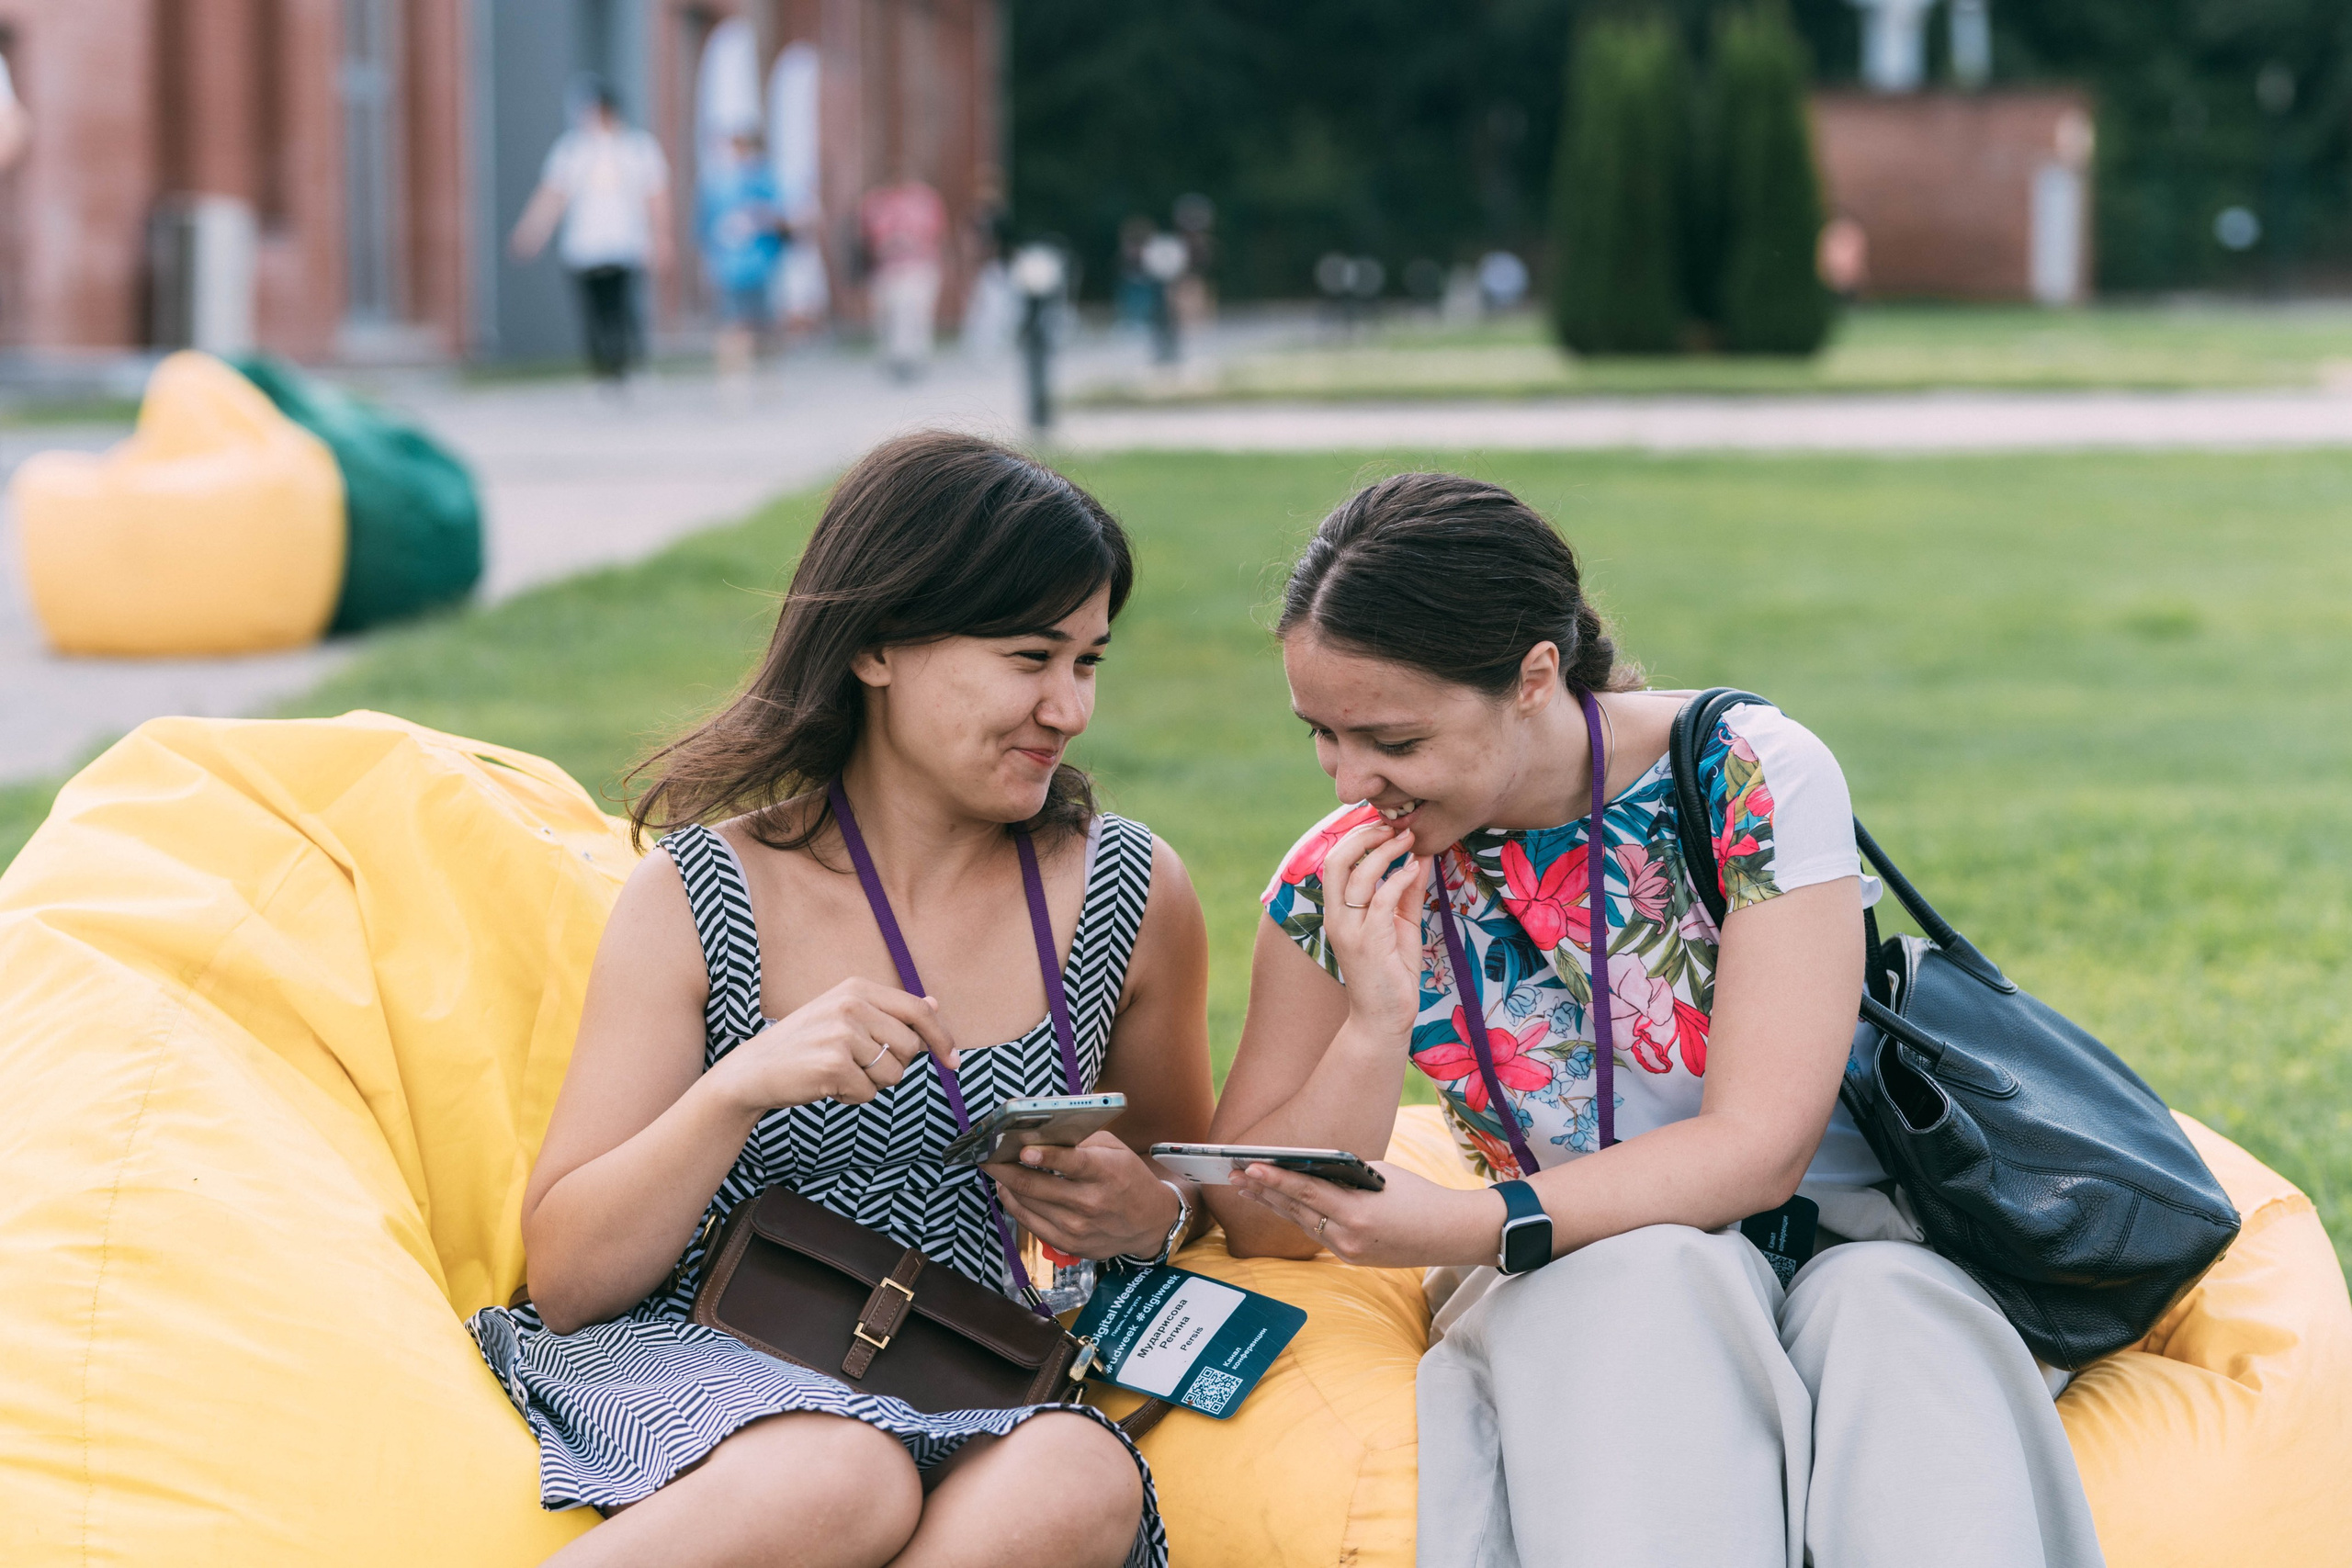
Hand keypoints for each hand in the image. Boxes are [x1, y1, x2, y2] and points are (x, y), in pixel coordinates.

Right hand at [707, 978, 957, 1114]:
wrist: (753, 1071)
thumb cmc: (804, 1045)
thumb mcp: (844, 1015)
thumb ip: (889, 1011)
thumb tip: (934, 1003)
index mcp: (857, 988)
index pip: (918, 1011)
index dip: (941, 1038)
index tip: (953, 1061)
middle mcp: (851, 1005)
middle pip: (909, 1048)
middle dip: (893, 1066)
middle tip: (860, 1066)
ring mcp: (842, 1034)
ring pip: (893, 1074)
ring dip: (872, 1084)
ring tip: (840, 1074)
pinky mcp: (834, 1065)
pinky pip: (869, 1094)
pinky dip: (853, 1097)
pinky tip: (828, 1086)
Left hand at [987, 1133, 1186, 1260]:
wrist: (1149, 1223)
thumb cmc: (1128, 1178)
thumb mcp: (1114, 1149)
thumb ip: (1080, 1139)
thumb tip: (1041, 1132)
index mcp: (1106, 1172)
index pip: (1070, 1163)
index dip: (1042, 1156)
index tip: (1020, 1148)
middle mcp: (1090, 1202)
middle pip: (1035, 1186)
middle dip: (1004, 1168)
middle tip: (987, 1154)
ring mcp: (1077, 1227)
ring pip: (1027, 1204)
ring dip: (1005, 1184)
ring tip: (995, 1169)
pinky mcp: (1068, 1244)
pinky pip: (1030, 1223)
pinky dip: (1014, 1204)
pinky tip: (1009, 1190)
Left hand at [1229, 1160, 1505, 1269]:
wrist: (1451, 1234)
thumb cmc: (1420, 1195)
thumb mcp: (1380, 1177)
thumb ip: (1344, 1176)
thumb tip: (1310, 1170)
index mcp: (1357, 1214)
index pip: (1307, 1192)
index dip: (1276, 1179)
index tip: (1250, 1167)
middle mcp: (1348, 1238)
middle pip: (1296, 1211)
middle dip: (1263, 1191)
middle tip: (1234, 1175)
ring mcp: (1348, 1252)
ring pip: (1302, 1224)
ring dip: (1274, 1205)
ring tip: (1246, 1188)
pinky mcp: (1351, 1259)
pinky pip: (1318, 1234)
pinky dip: (1298, 1217)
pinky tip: (1279, 1204)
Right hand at [1318, 821, 1425, 1038]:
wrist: (1385, 1019)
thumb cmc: (1391, 972)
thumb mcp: (1401, 924)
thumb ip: (1406, 891)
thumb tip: (1421, 854)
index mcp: (1338, 910)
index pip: (1335, 861)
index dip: (1356, 836)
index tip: (1386, 824)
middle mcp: (1337, 918)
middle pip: (1336, 861)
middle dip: (1365, 837)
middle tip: (1394, 826)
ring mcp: (1350, 931)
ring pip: (1358, 876)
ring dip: (1385, 852)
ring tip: (1409, 840)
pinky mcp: (1370, 943)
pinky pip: (1381, 901)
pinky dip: (1398, 879)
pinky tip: (1415, 869)